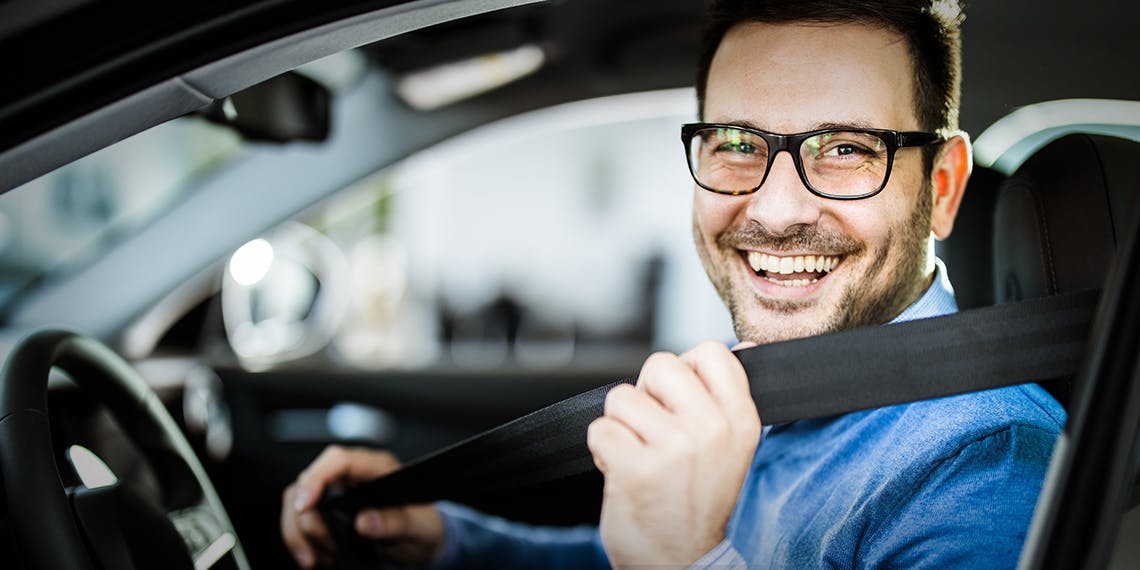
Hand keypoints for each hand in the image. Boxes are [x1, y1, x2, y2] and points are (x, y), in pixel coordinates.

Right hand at [280, 445, 443, 567]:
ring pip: (297, 501)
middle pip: (309, 482)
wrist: (424, 540)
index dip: (316, 479)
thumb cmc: (424, 525)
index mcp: (378, 467)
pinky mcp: (329, 509)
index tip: (303, 506)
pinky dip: (302, 539)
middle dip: (305, 519)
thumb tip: (365, 522)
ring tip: (315, 557)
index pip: (338, 460)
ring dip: (298, 532)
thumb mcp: (419, 526)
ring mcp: (339, 490)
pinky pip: (302, 519)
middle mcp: (354, 474)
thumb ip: (396, 522)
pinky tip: (317, 556)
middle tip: (323, 547)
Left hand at [587, 341, 760, 566]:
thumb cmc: (697, 501)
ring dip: (621, 426)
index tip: (680, 402)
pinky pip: (600, 428)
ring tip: (640, 456)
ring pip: (621, 397)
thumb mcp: (730, 447)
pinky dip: (603, 450)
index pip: (710, 351)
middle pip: (659, 364)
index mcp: (741, 420)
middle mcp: (712, 430)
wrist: (680, 563)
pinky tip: (624, 472)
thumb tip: (742, 346)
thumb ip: (729, 396)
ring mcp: (675, 448)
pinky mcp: (637, 468)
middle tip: (655, 432)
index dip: (684, 370)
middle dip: (647, 395)